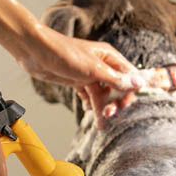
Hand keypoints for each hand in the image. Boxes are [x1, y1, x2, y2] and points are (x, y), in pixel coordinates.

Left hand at [13, 26, 143, 124]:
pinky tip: (88, 110)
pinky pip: (88, 95)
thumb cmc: (64, 54)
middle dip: (114, 103)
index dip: (129, 92)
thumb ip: (116, 79)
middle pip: (116, 88)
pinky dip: (90, 104)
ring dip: (102, 108)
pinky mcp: (77, 80)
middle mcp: (102, 65)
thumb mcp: (93, 69)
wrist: (36, 52)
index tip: (123, 106)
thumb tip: (138, 84)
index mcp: (109, 57)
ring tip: (100, 123)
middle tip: (109, 114)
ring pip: (102, 94)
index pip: (129, 76)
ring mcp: (89, 73)